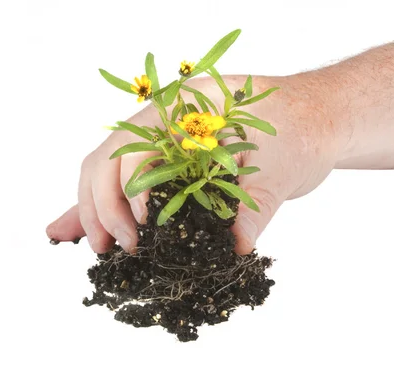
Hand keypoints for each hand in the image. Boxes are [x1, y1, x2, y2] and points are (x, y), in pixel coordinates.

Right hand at [46, 73, 343, 253]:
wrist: (319, 119)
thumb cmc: (302, 129)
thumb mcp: (281, 166)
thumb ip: (255, 207)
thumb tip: (234, 246)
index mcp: (187, 108)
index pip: (136, 146)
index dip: (130, 188)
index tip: (142, 228)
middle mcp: (166, 120)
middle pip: (109, 158)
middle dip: (101, 205)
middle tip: (112, 248)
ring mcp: (165, 140)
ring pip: (107, 169)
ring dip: (94, 207)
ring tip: (96, 246)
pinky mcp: (172, 162)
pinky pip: (128, 181)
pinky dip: (103, 205)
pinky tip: (74, 229)